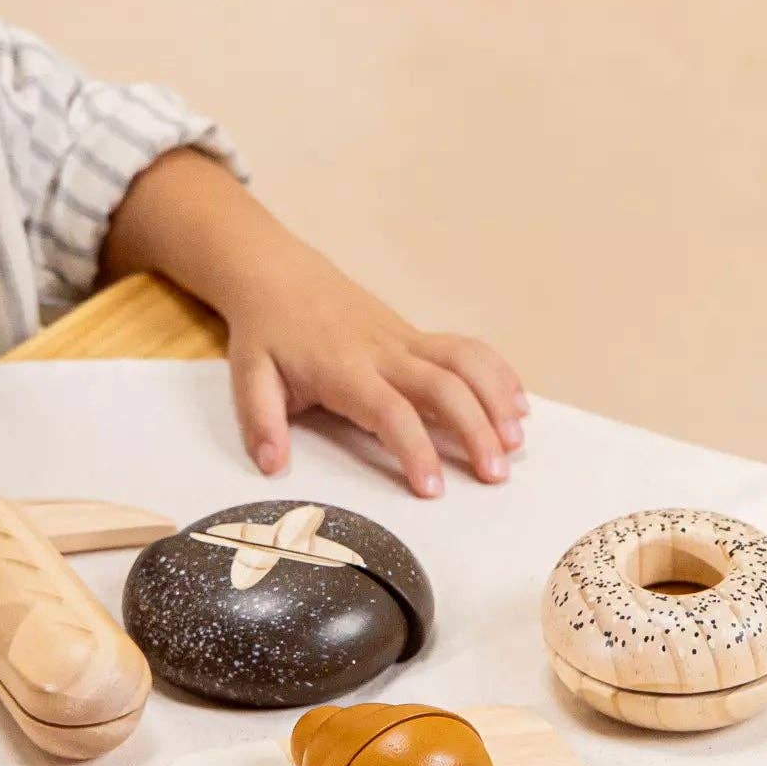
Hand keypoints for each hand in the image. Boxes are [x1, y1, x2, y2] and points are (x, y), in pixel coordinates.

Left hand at [99, 148, 527, 499]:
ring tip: (517, 442)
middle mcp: (383, 352)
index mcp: (344, 370)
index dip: (415, 449)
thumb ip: (260, 421)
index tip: (433, 489)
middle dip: (475, 430)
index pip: (390, 412)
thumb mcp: (248, 376)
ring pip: (465, 362)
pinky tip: (518, 404)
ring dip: (496, 398)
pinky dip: (497, 372)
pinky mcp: (416, 334)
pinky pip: (466, 348)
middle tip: (494, 475)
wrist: (278, 276)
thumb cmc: (266, 334)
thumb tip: (273, 465)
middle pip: (444, 387)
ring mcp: (405, 339)